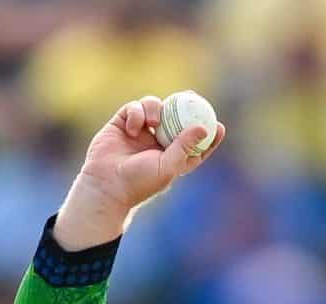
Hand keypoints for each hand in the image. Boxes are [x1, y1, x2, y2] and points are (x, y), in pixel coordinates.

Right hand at [55, 94, 226, 246]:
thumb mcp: (168, 166)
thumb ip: (185, 146)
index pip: (194, 144)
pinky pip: (134, 107)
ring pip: (154, 107)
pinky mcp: (123, 123)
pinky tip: (132, 128)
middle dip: (185, 106)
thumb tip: (204, 127)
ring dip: (156, 108)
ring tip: (153, 123)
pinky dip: (136, 113)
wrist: (106, 184)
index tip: (219, 126)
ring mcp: (140, 131)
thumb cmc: (139, 182)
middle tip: (193, 96)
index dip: (207, 135)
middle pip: (176, 119)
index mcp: (172, 157)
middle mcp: (157, 143)